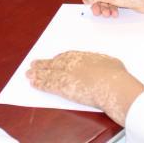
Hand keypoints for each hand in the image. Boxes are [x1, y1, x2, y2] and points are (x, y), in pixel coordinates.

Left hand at [27, 51, 143, 124]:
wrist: (112, 84)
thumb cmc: (115, 74)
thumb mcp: (111, 63)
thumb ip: (103, 63)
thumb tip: (105, 64)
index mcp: (84, 56)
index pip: (67, 56)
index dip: (59, 59)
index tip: (54, 60)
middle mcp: (73, 63)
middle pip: (55, 63)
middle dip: (44, 64)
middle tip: (34, 64)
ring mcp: (67, 74)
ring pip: (48, 73)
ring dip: (37, 73)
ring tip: (28, 73)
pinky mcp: (63, 87)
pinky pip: (48, 85)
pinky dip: (39, 83)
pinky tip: (33, 83)